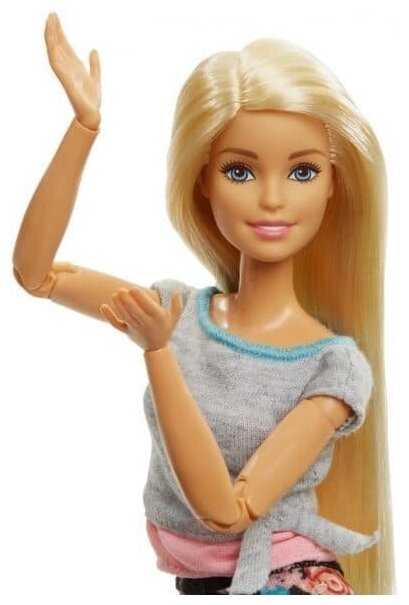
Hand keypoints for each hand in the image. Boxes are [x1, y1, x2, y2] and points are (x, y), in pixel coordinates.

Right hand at [44, 13, 100, 129]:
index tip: (55, 19)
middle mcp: (68, 68)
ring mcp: (66, 74)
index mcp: (74, 66)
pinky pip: (58, 67)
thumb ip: (94, 64)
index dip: (59, 32)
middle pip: (59, 46)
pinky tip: (53, 46)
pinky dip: (55, 56)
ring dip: (52, 39)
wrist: (92, 114)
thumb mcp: (95, 77)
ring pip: (55, 53)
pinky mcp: (67, 82)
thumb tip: (94, 50)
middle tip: (51, 15)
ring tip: (49, 24)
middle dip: (54, 31)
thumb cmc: (91, 99)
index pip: (64, 46)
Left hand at [100, 287, 182, 350]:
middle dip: (127, 300)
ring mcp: (135, 328)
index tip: (133, 289)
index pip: (147, 307)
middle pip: (134, 311)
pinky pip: (116, 324)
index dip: (140, 298)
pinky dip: (109, 316)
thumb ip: (177, 304)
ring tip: (115, 294)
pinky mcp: (126, 332)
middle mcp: (146, 323)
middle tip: (122, 290)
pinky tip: (103, 306)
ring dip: (118, 305)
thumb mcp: (175, 317)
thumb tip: (176, 290)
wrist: (156, 347)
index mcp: (158, 318)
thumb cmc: (165, 328)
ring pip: (125, 316)